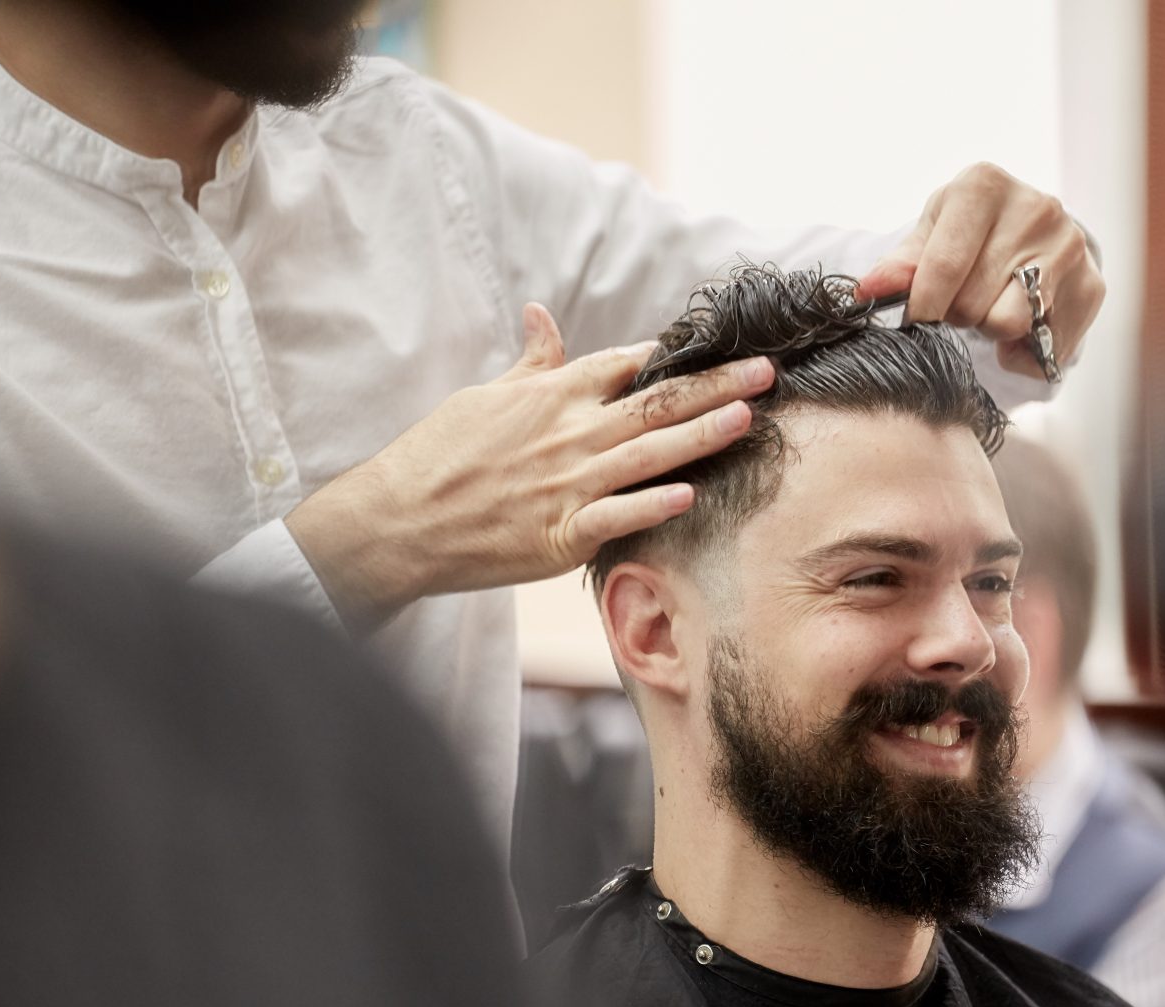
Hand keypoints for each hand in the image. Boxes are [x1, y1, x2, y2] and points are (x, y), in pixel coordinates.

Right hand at [285, 304, 774, 629]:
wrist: (398, 519)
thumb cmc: (439, 455)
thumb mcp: (484, 396)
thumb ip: (530, 362)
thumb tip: (542, 315)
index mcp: (550, 395)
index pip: (626, 363)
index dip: (678, 354)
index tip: (725, 343)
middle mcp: (566, 432)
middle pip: (655, 403)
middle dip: (716, 385)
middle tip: (766, 372)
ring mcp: (566, 484)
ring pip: (648, 454)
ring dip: (702, 435)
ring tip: (748, 417)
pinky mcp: (559, 534)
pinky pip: (616, 516)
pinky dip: (652, 505)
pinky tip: (690, 494)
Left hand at [855, 163, 1104, 379]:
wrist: (1034, 230)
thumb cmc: (969, 230)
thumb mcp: (931, 232)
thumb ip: (900, 264)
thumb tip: (869, 290)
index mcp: (984, 186)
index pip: (944, 266)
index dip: (922, 306)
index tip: (914, 321)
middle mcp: (1036, 209)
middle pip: (972, 303)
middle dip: (956, 315)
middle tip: (959, 303)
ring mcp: (1069, 248)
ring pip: (1009, 324)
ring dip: (989, 331)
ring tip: (989, 306)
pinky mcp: (1092, 286)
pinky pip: (1042, 348)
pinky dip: (1021, 352)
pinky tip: (1018, 327)